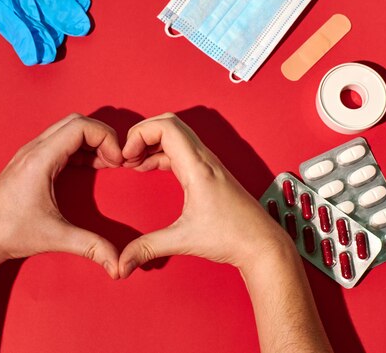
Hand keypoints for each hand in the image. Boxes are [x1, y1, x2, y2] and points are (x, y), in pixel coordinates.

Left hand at [0, 114, 122, 278]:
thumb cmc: (8, 233)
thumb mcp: (55, 238)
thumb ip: (91, 246)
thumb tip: (117, 263)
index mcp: (40, 159)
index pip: (80, 126)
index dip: (106, 138)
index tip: (117, 160)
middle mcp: (33, 150)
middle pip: (75, 121)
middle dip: (101, 135)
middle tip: (116, 159)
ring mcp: (28, 154)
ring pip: (66, 130)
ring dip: (90, 141)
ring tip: (106, 163)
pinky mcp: (27, 163)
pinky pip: (58, 142)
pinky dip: (78, 148)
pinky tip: (88, 167)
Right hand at [119, 113, 291, 277]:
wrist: (262, 245)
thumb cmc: (234, 237)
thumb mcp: (183, 240)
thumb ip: (148, 248)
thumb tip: (123, 262)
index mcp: (198, 167)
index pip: (166, 126)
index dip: (140, 133)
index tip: (126, 155)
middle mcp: (204, 159)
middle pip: (169, 123)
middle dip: (142, 133)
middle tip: (126, 154)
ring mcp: (207, 164)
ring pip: (175, 135)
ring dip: (151, 142)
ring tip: (133, 161)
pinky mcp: (208, 172)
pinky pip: (180, 150)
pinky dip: (160, 152)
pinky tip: (149, 167)